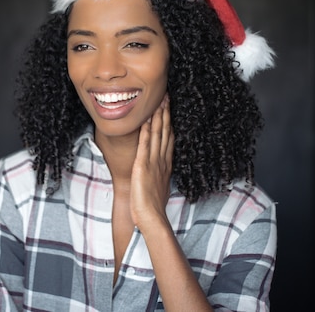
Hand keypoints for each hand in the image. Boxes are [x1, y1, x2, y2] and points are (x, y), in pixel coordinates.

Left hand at [130, 94, 173, 230]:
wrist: (151, 217)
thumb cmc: (153, 207)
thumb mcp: (159, 187)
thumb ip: (159, 176)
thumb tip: (159, 173)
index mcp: (166, 164)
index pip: (169, 138)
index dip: (170, 123)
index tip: (170, 109)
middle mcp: (162, 160)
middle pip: (166, 131)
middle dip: (166, 113)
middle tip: (168, 96)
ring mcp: (154, 161)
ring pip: (158, 133)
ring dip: (159, 115)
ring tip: (160, 100)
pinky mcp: (143, 164)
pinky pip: (146, 143)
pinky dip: (148, 129)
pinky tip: (148, 117)